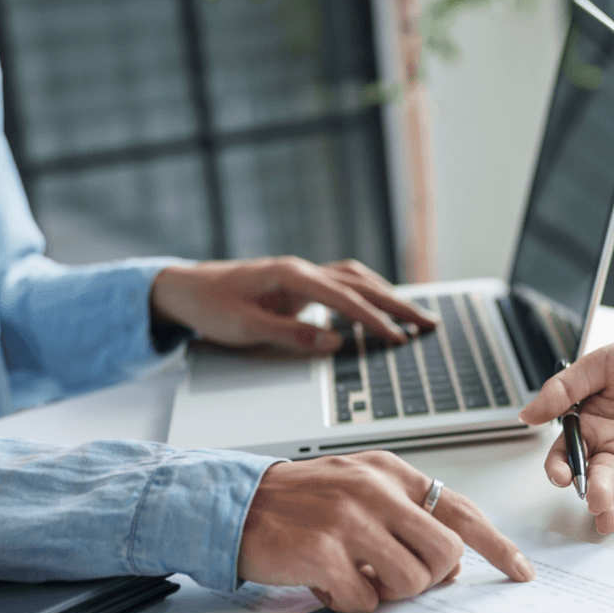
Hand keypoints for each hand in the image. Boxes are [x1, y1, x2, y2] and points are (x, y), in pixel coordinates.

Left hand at [150, 256, 436, 352]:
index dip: (373, 319)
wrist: (184, 289)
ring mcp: (302, 275)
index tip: (397, 337)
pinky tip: (381, 308)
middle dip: (397, 304)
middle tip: (429, 324)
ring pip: (356, 280)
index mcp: (290, 275)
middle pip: (360, 283)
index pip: (343, 298)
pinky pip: (343, 286)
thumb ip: (290, 335)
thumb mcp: (244, 328)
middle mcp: (301, 270)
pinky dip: (368, 295)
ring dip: (387, 296)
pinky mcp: (300, 285)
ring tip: (415, 317)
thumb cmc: (210, 306)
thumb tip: (334, 342)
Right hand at [237, 451, 533, 612]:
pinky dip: (349, 603)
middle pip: (446, 554)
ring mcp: (349, 520)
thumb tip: (452, 564)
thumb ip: (406, 516)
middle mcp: (374, 490)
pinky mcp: (323, 552)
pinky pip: (366, 600)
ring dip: (387, 592)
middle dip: (430, 579)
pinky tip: (325, 584)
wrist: (234, 504)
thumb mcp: (359, 490)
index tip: (520, 571)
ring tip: (355, 576)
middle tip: (395, 577)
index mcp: (390, 473)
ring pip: (412, 581)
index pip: (462, 510)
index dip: (497, 546)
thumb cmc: (299, 504)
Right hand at [519, 336, 613, 533]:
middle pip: (600, 476)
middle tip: (596, 500)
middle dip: (597, 491)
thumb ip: (563, 389)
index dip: (562, 468)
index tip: (562, 476)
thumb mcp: (600, 364)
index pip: (569, 455)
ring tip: (611, 515)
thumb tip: (528, 414)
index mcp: (592, 427)